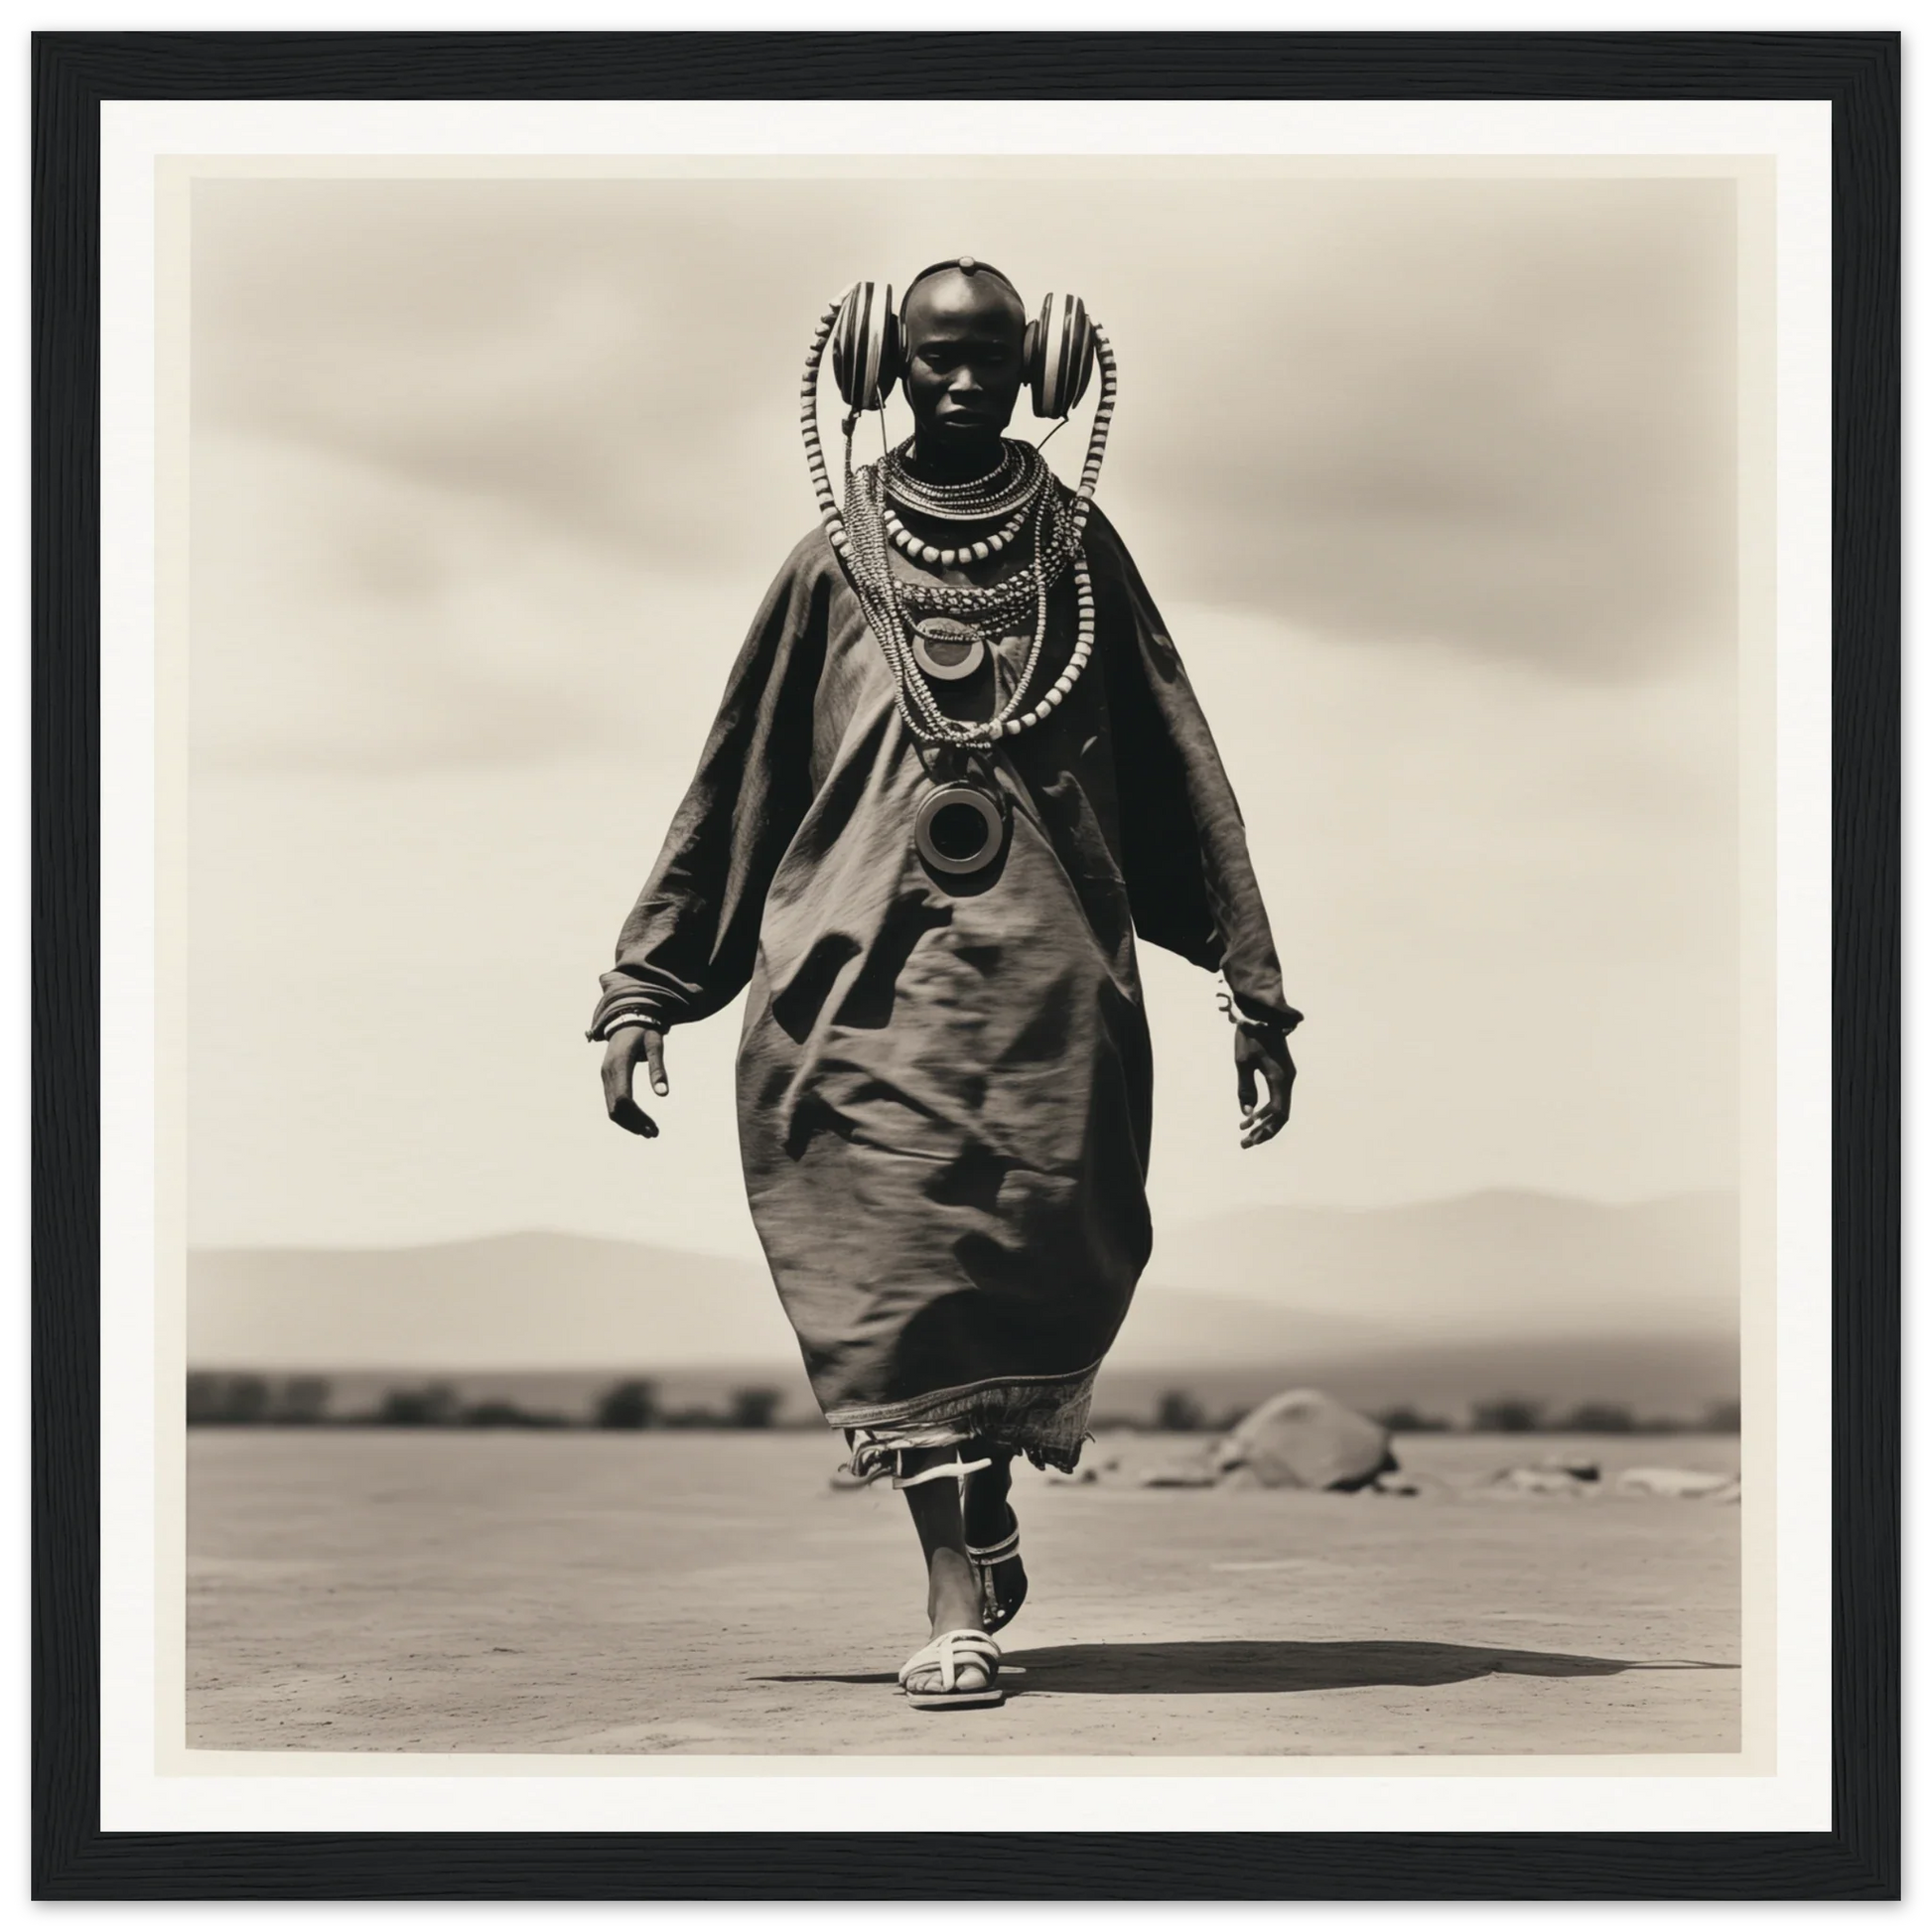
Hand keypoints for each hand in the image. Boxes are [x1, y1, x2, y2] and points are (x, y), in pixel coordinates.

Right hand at [601, 1026, 668, 1138]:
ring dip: (629, 1123)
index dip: (637, 1117)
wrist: (626, 1017)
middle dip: (634, 1124)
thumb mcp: (655, 1045)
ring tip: (649, 1132)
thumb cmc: (644, 1030)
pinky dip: (624, 1115)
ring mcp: (605, 1076)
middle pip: (616, 1109)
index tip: (653, 1127)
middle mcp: (607, 1073)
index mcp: (619, 1065)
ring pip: (611, 1109)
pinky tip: (639, 1122)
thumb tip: (663, 1094)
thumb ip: (658, 1068)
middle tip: (654, 1133)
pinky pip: (612, 1103)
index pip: (623, 1100)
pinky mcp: (607, 1078)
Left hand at [1234, 1023, 1294, 1148]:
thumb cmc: (1251, 1036)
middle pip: (1281, 1115)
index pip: (1277, 1113)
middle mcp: (1288, 1079)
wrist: (1263, 1013)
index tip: (1245, 1134)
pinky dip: (1267, 1111)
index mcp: (1280, 1078)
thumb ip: (1245, 1089)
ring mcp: (1288, 1076)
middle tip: (1245, 1144)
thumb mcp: (1242, 1062)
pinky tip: (1252, 1116)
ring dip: (1265, 1123)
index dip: (1262, 1127)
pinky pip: (1279, 1098)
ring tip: (1247, 1135)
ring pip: (1281, 1108)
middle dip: (1264, 1131)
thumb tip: (1247, 1113)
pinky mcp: (1283, 1073)